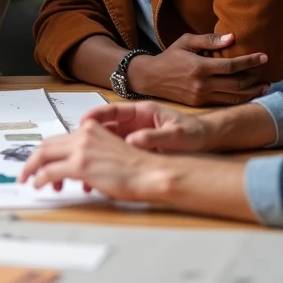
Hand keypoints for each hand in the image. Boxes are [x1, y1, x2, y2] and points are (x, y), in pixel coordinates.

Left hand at [18, 121, 166, 201]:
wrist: (150, 173)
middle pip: (47, 144)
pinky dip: (40, 179)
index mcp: (91, 129)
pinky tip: (40, 186)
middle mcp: (83, 135)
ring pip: (44, 155)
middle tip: (27, 172)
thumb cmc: (136, 168)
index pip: (59, 138)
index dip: (47, 152)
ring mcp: (80, 149)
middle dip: (33, 159)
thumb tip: (73, 169)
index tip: (40, 163)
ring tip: (33, 181)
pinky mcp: (80, 165)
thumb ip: (90, 154)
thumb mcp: (108, 153)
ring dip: (34, 169)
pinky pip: (50, 171)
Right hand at [80, 101, 214, 152]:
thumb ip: (156, 136)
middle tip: (75, 145)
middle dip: (89, 136)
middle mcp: (135, 122)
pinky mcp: (137, 149)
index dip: (96, 115)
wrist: (208, 141)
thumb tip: (133, 140)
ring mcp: (134, 135)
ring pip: (108, 142)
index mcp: (142, 111)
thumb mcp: (177, 135)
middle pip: (105, 127)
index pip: (113, 110)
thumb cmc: (194, 132)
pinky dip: (108, 162)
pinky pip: (117, 153)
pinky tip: (104, 172)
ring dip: (97, 151)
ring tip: (85, 161)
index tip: (83, 121)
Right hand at [132, 33, 268, 105]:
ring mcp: (201, 96)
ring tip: (264, 87)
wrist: (150, 78)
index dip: (250, 61)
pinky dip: (239, 99)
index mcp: (199, 67)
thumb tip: (232, 38)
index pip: (231, 66)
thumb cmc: (170, 56)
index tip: (264, 57)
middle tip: (268, 74)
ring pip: (233, 97)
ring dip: (251, 93)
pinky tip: (247, 94)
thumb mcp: (186, 41)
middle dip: (255, 79)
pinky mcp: (199, 104)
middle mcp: (202, 84)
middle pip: (237, 84)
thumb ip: (209, 40)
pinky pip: (224, 102)